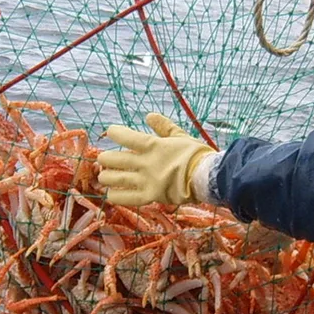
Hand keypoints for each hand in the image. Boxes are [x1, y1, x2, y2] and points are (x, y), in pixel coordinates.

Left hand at [97, 113, 215, 206]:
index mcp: (153, 146)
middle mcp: (146, 163)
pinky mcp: (150, 196)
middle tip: (105, 160)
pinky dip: (116, 196)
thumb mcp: (180, 136)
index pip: (125, 136)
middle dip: (105, 159)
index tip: (111, 132)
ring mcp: (146, 181)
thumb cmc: (196, 155)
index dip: (114, 133)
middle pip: (114, 159)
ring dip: (106, 177)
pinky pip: (127, 198)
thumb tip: (149, 115)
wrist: (208, 177)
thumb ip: (163, 126)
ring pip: (115, 179)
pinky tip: (111, 194)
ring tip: (105, 176)